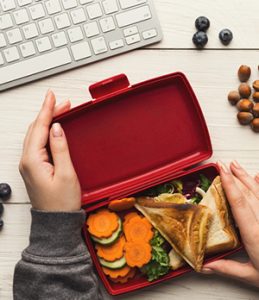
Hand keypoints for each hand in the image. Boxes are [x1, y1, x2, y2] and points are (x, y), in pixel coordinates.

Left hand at [19, 90, 80, 211]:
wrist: (56, 222)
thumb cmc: (62, 202)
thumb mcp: (66, 174)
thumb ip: (60, 148)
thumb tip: (56, 128)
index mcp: (33, 161)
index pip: (39, 128)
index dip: (46, 110)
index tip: (51, 96)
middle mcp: (27, 161)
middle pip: (35, 129)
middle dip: (47, 113)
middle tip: (61, 103)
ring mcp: (29, 165)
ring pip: (35, 135)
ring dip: (46, 122)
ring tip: (59, 112)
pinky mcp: (34, 168)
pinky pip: (37, 144)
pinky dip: (45, 132)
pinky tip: (53, 129)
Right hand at [202, 160, 258, 287]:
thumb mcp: (251, 276)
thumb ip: (227, 268)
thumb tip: (205, 266)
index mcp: (254, 234)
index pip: (239, 203)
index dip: (229, 184)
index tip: (221, 171)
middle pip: (247, 193)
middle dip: (234, 176)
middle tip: (223, 165)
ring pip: (258, 192)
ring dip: (245, 177)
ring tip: (235, 166)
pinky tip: (258, 177)